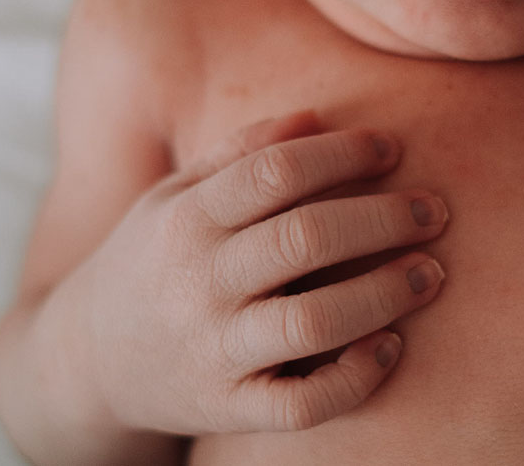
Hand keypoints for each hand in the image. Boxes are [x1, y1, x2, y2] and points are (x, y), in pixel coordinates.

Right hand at [85, 111, 447, 434]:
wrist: (88, 360)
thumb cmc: (150, 259)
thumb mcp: (174, 195)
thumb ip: (240, 152)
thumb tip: (316, 116)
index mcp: (185, 218)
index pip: (276, 171)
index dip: (344, 153)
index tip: (393, 148)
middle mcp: (197, 282)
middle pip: (306, 238)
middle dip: (385, 218)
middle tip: (435, 210)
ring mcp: (212, 350)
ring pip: (313, 322)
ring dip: (386, 294)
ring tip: (431, 273)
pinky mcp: (227, 407)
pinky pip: (302, 404)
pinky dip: (355, 379)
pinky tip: (390, 348)